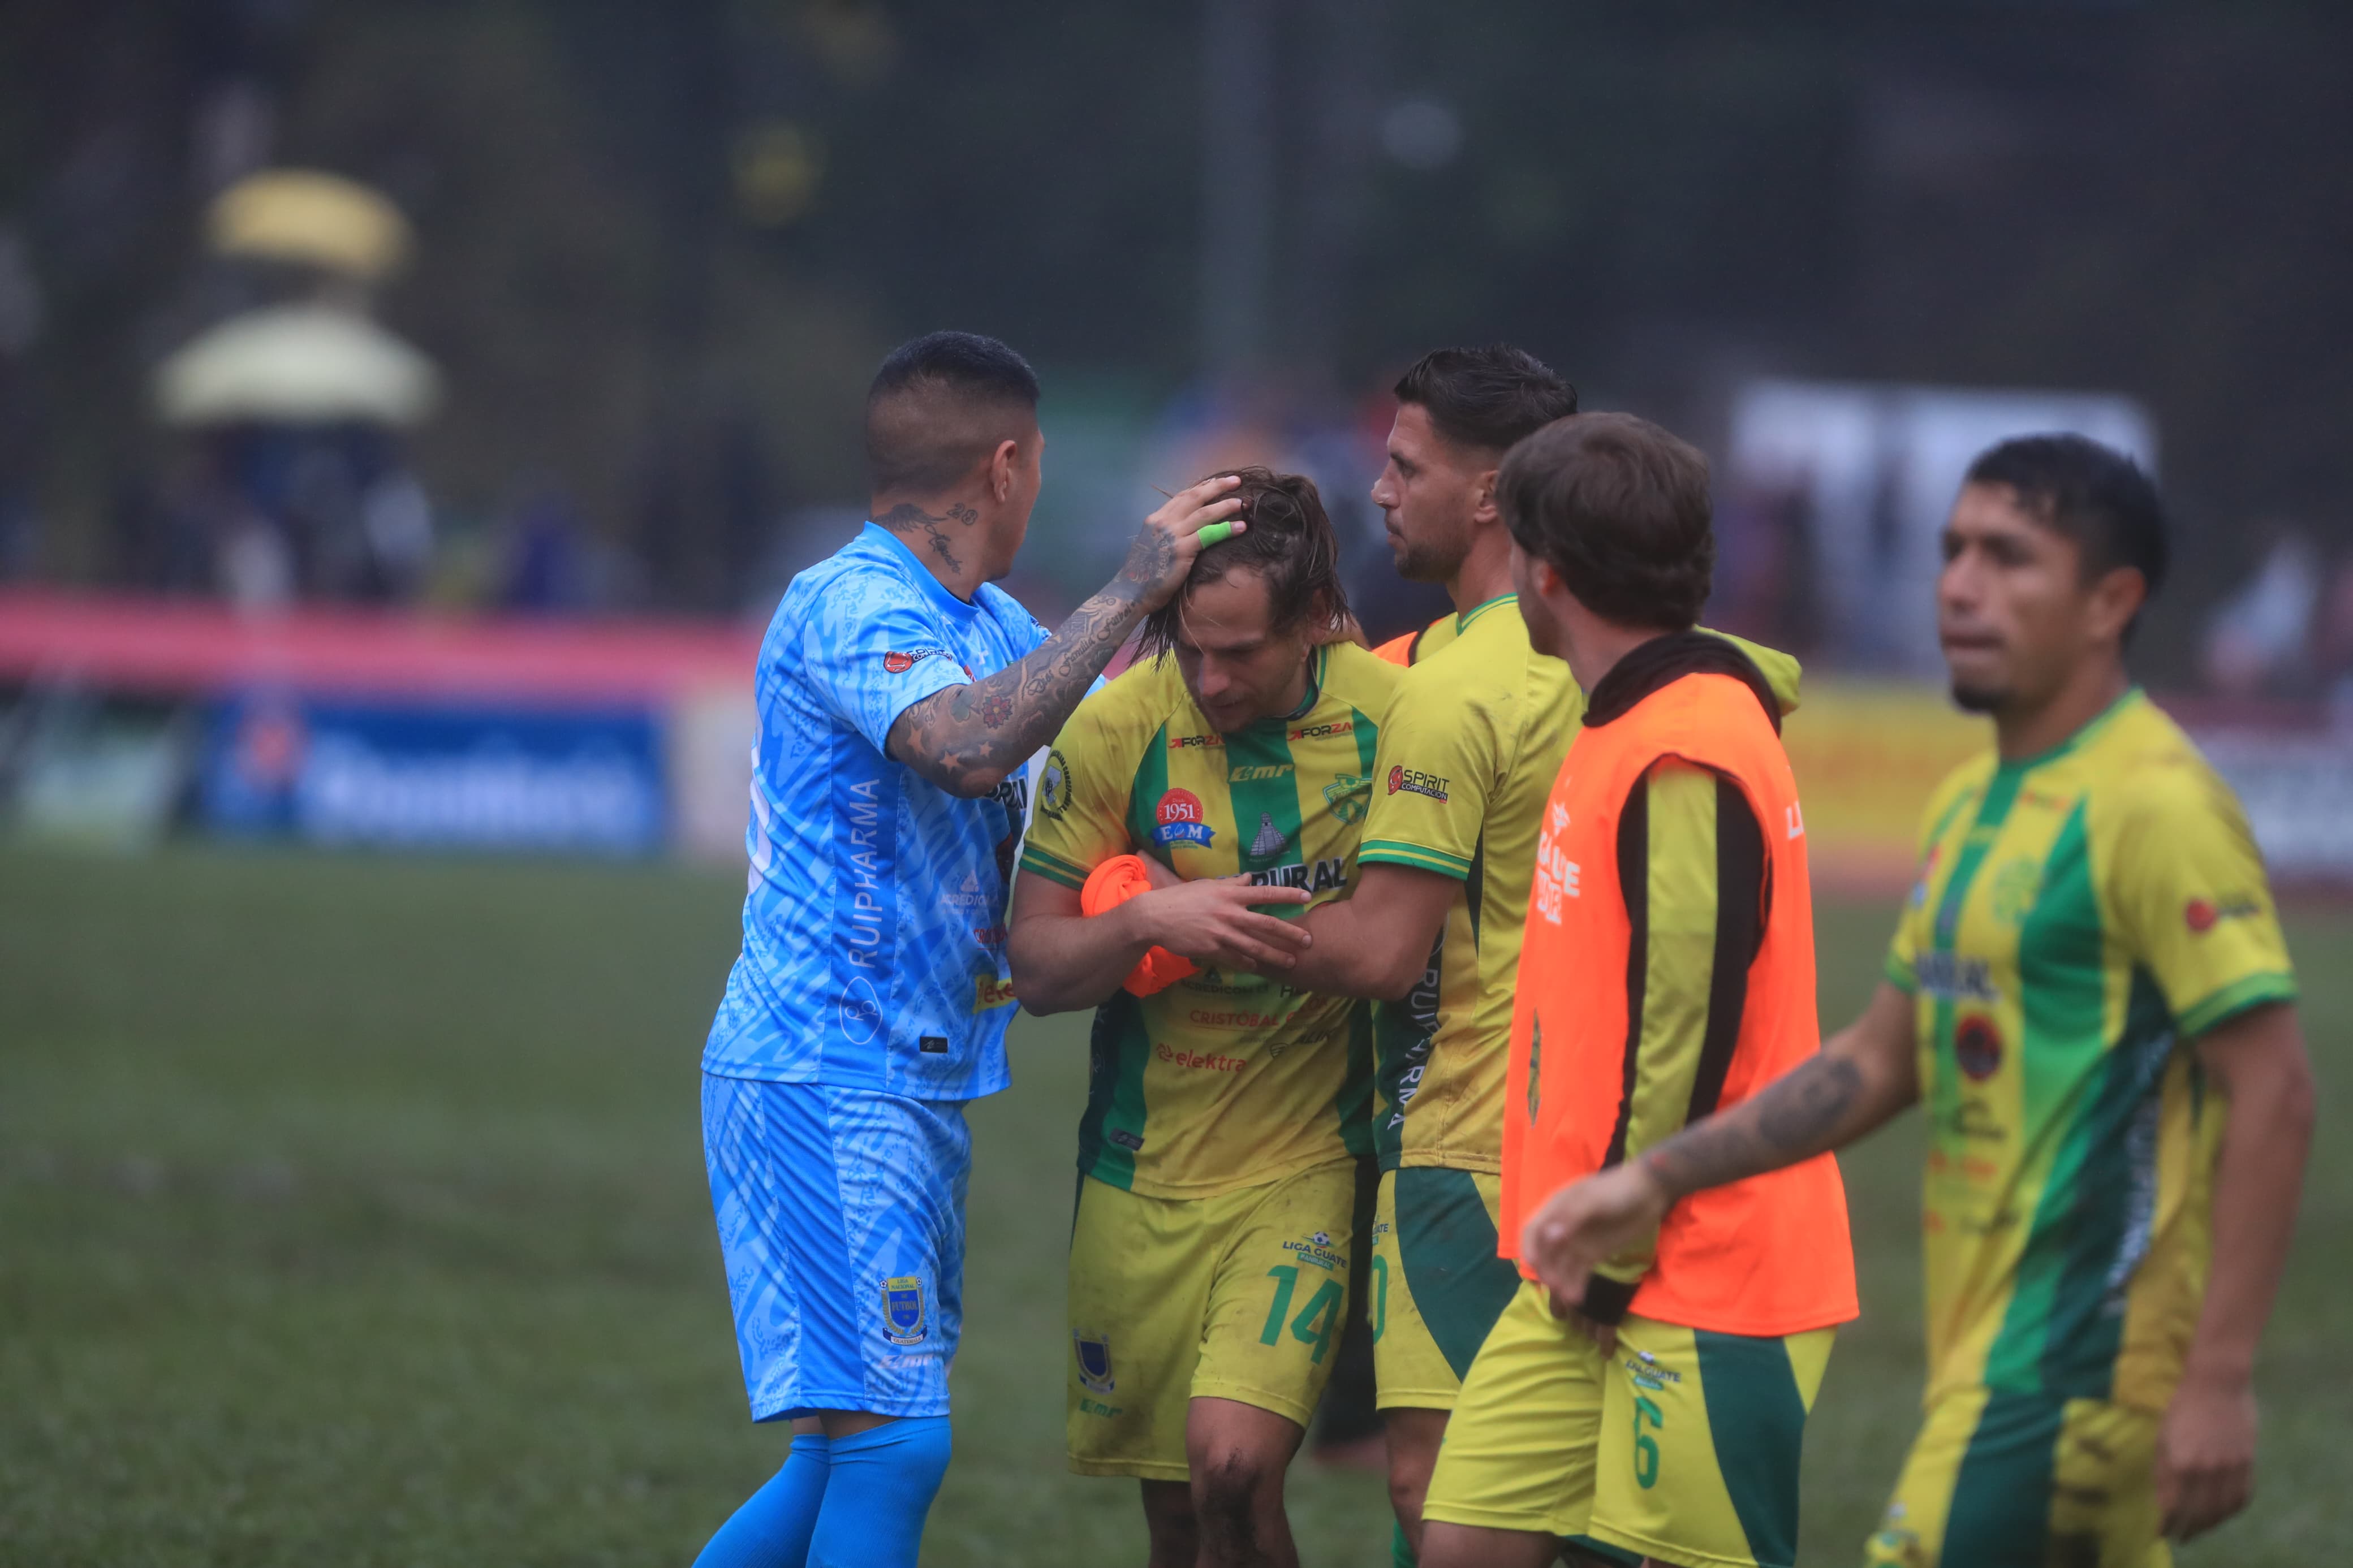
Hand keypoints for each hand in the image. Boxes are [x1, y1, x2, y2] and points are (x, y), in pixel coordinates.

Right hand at [1117, 475, 1245, 610]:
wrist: (1132, 592)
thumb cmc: (1143, 573)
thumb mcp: (1152, 544)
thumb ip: (1166, 532)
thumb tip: (1185, 526)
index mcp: (1156, 519)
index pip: (1182, 496)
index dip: (1202, 487)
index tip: (1217, 482)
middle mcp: (1163, 522)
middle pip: (1195, 497)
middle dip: (1217, 487)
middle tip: (1236, 481)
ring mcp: (1172, 535)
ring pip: (1204, 513)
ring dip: (1226, 505)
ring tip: (1242, 502)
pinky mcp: (1181, 551)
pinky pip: (1208, 535)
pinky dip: (1226, 529)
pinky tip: (1241, 527)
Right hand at [1134, 876, 1310, 972]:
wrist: (1155, 917)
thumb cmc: (1181, 898)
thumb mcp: (1207, 885)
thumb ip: (1232, 884)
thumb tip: (1250, 877)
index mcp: (1229, 894)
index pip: (1265, 893)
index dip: (1288, 894)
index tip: (1307, 896)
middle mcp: (1229, 913)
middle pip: (1266, 924)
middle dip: (1290, 933)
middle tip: (1308, 940)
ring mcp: (1221, 933)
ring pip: (1255, 947)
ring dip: (1275, 955)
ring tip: (1291, 962)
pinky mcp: (1211, 950)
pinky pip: (1235, 959)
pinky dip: (1248, 963)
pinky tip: (1258, 967)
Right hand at [1519, 1161, 1671, 1310]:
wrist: (1647, 1194)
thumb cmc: (1617, 1190)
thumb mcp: (1593, 1199)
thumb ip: (1572, 1217)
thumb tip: (1550, 1237)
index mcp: (1556, 1209)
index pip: (1532, 1229)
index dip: (1529, 1246)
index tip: (1534, 1264)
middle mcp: (1562, 1228)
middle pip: (1544, 1252)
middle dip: (1546, 1269)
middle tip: (1555, 1285)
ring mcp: (1577, 1242)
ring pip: (1561, 1266)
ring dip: (1560, 1281)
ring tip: (1569, 1297)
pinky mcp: (1592, 1254)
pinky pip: (1579, 1272)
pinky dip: (1576, 1284)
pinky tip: (1577, 1297)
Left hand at [2156, 1367, 2256, 1541]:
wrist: (2218, 1384)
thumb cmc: (2182, 1408)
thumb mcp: (2163, 1438)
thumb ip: (2163, 1472)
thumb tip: (2163, 1502)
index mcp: (2181, 1462)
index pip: (2174, 1507)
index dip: (2166, 1524)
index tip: (2160, 1533)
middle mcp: (2207, 1470)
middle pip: (2199, 1513)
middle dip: (2188, 1529)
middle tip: (2180, 1537)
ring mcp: (2231, 1467)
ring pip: (2222, 1510)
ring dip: (2210, 1524)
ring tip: (2199, 1529)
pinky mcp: (2248, 1463)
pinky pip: (2241, 1497)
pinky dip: (2231, 1511)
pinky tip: (2221, 1514)